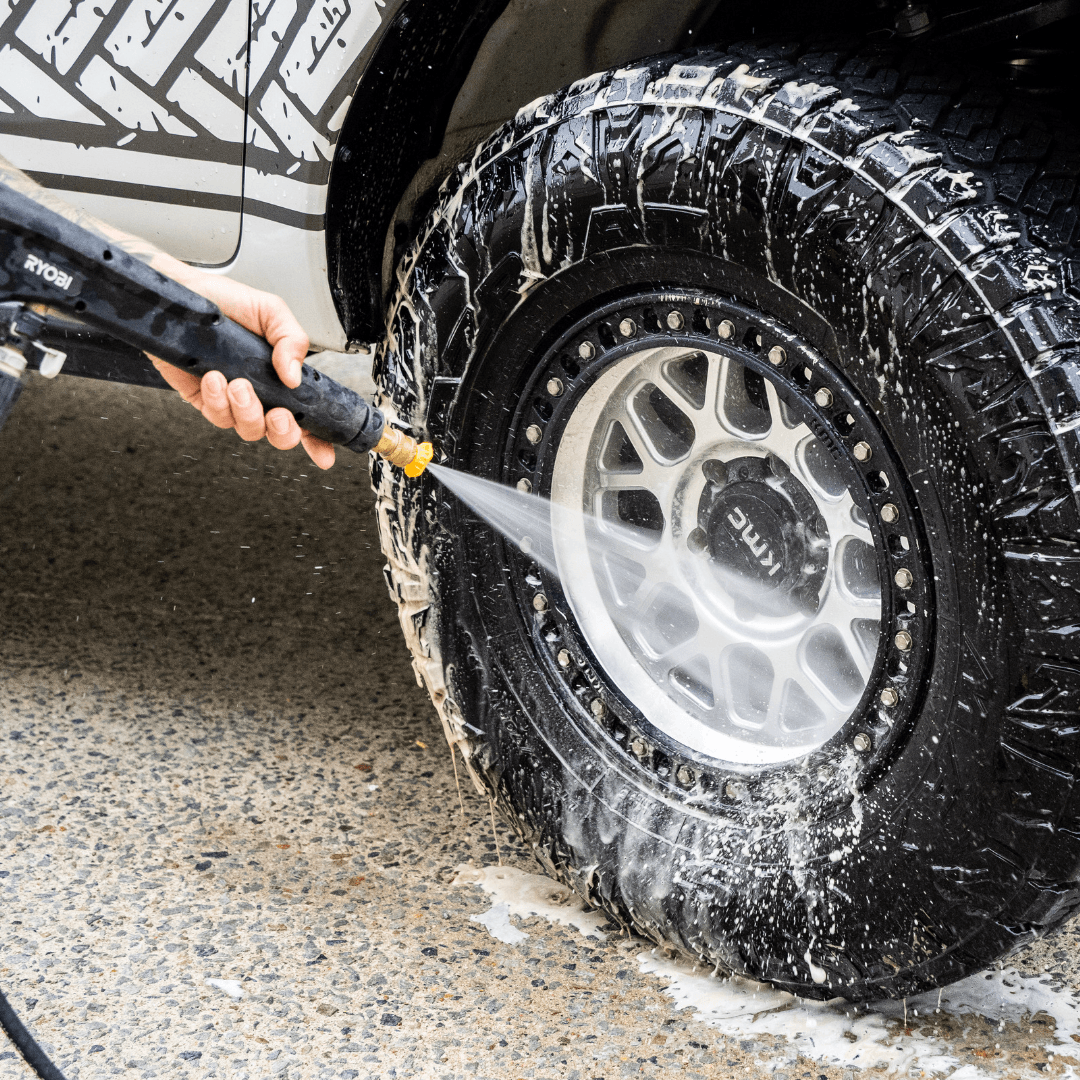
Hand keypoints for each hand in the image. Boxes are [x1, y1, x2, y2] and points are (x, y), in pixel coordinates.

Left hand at [150, 271, 334, 469]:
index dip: (318, 440)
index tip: (325, 454)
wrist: (182, 295)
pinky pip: (217, 416)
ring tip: (239, 383)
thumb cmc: (224, 301)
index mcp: (282, 377)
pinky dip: (217, 400)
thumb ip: (292, 340)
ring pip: (249, 429)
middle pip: (280, 435)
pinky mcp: (206, 401)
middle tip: (279, 414)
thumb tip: (294, 377)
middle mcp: (261, 393)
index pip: (307, 416)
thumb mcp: (270, 311)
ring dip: (247, 410)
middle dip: (283, 432)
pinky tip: (215, 377)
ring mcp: (233, 401)